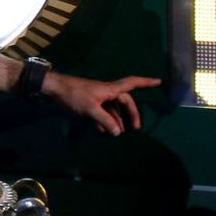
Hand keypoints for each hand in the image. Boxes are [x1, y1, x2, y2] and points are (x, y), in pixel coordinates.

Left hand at [44, 72, 160, 135]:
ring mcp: (99, 97)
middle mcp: (107, 92)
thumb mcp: (91, 109)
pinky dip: (105, 120)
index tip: (159, 81)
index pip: (132, 83)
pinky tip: (103, 131)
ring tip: (118, 133)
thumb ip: (105, 120)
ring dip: (117, 120)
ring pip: (113, 109)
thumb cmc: (74, 95)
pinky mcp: (90, 102)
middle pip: (124, 102)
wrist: (56, 89)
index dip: (146, 82)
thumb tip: (118, 132)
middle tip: (136, 128)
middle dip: (131, 114)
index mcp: (111, 89)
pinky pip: (102, 112)